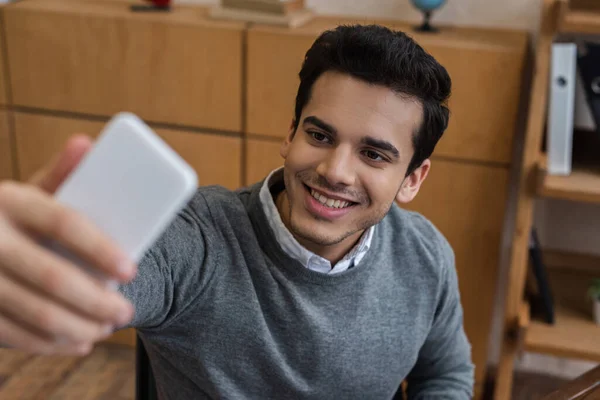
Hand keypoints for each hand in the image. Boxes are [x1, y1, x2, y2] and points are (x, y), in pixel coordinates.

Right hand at [0, 135, 136, 354]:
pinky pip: (12, 334)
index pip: (65, 224)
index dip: (101, 250)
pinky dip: (50, 344)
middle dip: (97, 301)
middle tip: (126, 311)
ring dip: (79, 326)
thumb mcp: (29, 193)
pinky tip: (77, 343)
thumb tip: (87, 144)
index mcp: (12, 201)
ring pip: (35, 312)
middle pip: (53, 277)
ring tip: (107, 328)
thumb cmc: (11, 216)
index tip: (132, 270)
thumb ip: (60, 175)